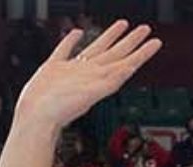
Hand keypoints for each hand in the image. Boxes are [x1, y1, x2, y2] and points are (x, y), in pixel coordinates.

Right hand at [13, 20, 160, 132]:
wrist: (36, 116)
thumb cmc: (60, 109)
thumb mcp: (89, 93)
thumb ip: (109, 81)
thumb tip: (129, 69)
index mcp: (99, 78)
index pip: (126, 62)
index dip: (142, 52)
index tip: (155, 42)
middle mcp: (89, 73)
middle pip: (116, 53)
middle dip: (132, 41)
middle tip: (145, 29)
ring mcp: (72, 70)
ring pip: (96, 48)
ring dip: (110, 37)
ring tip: (122, 24)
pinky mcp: (54, 68)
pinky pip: (66, 49)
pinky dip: (72, 40)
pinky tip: (77, 32)